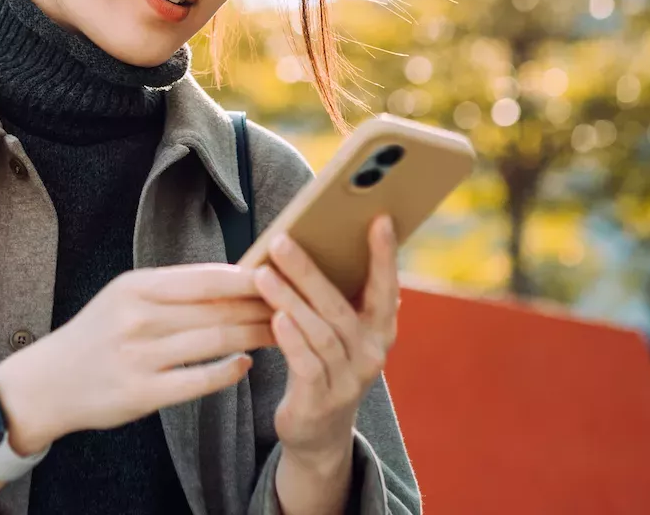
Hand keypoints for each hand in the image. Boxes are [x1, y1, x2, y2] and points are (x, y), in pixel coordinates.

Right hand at [0, 264, 274, 450]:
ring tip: (280, 334)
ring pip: (214, 342)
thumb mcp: (124, 297)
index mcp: (136, 287)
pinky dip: (228, 373)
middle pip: (216, 310)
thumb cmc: (97, 334)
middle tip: (295, 307)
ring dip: (253, 337)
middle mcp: (137, 318)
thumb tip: (232, 275)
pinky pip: (198, 381)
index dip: (248, 278)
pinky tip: (246, 365)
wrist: (47, 382)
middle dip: (260, 308)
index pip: (205, 278)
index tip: (281, 277)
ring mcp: (139, 357)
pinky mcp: (142, 393)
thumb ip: (171, 288)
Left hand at [252, 214, 399, 465]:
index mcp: (380, 329)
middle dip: (309, 271)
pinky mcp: (323, 400)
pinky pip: (308, 365)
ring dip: (290, 300)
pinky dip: (292, 340)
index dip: (384, 255)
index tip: (379, 219)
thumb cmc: (323, 363)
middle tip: (280, 240)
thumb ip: (333, 295)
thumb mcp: (336, 330)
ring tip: (263, 275)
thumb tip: (310, 240)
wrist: (318, 431)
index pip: (386, 287)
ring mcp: (350, 379)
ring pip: (321, 333)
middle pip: (340, 306)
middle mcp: (371, 353)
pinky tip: (276, 318)